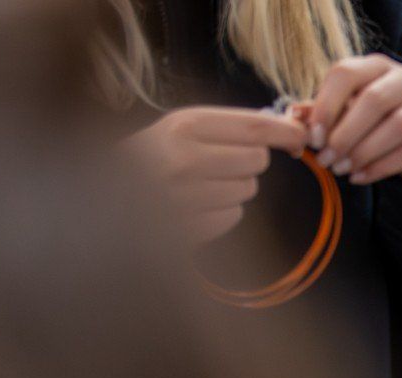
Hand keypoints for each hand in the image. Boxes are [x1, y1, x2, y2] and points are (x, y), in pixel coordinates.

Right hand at [124, 106, 306, 244]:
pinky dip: (221, 214)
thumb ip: (232, 127)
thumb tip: (293, 129)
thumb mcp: (182, 129)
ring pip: (246, 191)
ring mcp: (183, 196)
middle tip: (221, 164)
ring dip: (233, 190)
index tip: (301, 139)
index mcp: (184, 125)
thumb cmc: (152, 158)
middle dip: (250, 164)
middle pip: (258, 161)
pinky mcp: (184, 228)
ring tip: (198, 186)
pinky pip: (232, 217)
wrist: (101, 194)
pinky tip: (194, 206)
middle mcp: (183, 158)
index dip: (287, 133)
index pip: (256, 128)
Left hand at [306, 54, 401, 186]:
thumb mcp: (350, 113)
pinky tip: (359, 177)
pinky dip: (379, 168)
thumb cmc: (381, 124)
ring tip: (341, 169)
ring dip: (362, 151)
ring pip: (396, 126)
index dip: (326, 104)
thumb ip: (322, 113)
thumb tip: (293, 116)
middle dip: (344, 133)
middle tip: (326, 159)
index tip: (313, 136)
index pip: (347, 73)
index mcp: (378, 66)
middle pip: (374, 100)